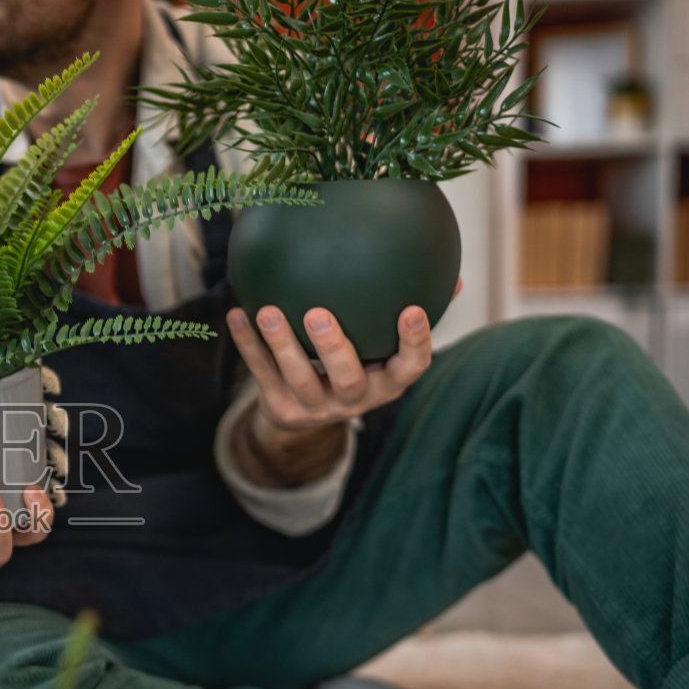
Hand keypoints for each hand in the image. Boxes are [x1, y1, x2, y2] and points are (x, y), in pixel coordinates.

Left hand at [226, 279, 458, 431]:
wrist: (307, 413)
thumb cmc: (357, 363)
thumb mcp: (385, 348)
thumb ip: (415, 315)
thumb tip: (453, 275)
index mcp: (386, 382)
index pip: (410, 368)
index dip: (414, 344)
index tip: (412, 311)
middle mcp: (355, 400)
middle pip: (348, 378)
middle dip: (333, 348)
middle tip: (318, 314)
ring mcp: (316, 407)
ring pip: (299, 378)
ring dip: (281, 345)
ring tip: (268, 312)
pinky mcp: (282, 408)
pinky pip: (262, 373)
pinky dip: (249, 345)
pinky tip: (236, 314)